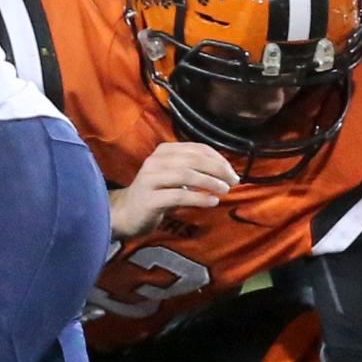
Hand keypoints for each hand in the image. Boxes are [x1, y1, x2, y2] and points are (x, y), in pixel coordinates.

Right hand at [110, 141, 237, 238]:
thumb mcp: (176, 176)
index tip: (232, 172)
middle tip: (233, 181)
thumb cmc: (158, 193)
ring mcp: (150, 179)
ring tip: (225, 190)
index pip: (197, 148)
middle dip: (218, 169)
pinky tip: (212, 202)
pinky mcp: (149, 199)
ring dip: (210, 182)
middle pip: (193, 159)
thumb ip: (196, 169)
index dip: (218, 159)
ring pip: (185, 175)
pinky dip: (199, 198)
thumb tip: (227, 172)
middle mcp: (155, 161)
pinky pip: (178, 196)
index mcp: (164, 151)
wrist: (128, 213)